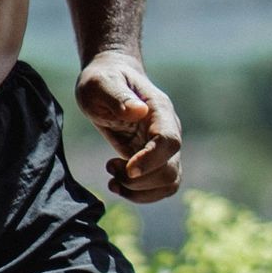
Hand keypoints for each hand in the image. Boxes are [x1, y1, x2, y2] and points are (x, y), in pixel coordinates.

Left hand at [77, 51, 180, 203]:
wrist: (109, 81)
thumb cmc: (104, 79)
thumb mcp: (101, 83)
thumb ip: (117, 96)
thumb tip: (137, 111)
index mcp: (159, 110)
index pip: (168, 141)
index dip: (151, 160)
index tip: (127, 169)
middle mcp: (168, 130)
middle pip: (170, 170)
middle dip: (139, 181)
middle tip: (110, 167)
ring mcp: (164, 147)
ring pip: (169, 183)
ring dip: (139, 191)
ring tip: (113, 178)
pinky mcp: (154, 160)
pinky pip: (158, 187)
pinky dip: (139, 194)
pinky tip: (116, 182)